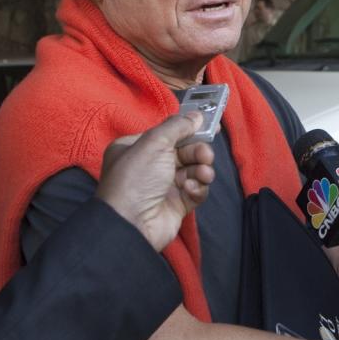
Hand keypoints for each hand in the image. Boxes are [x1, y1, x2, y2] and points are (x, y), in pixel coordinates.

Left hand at [96, 112, 214, 251]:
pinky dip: (197, 188)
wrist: (132, 224)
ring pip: (193, 170)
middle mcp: (149, 166)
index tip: (206, 126)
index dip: (186, 130)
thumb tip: (197, 115)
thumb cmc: (137, 178)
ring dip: (201, 170)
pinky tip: (190, 190)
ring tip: (202, 174)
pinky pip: (195, 190)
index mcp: (136, 148)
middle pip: (183, 151)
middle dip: (198, 152)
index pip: (166, 134)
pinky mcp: (176, 204)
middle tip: (205, 155)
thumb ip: (178, 126)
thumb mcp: (155, 142)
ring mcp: (163, 186)